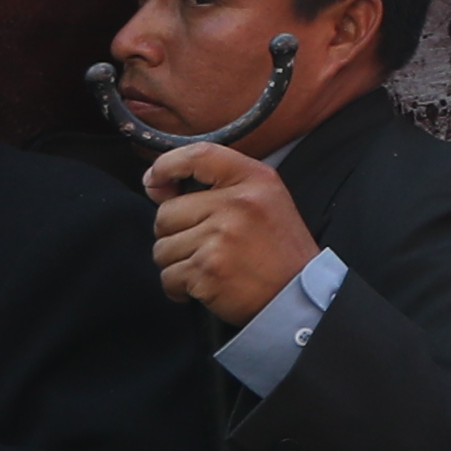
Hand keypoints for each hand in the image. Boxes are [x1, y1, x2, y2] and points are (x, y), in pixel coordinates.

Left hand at [145, 141, 324, 328]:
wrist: (296, 295)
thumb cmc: (277, 250)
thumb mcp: (264, 200)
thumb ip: (218, 186)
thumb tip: (155, 185)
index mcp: (253, 179)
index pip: (198, 155)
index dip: (166, 166)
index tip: (154, 182)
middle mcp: (237, 203)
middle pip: (167, 213)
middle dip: (174, 235)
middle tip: (204, 247)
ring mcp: (221, 237)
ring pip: (162, 248)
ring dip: (177, 264)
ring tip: (208, 267)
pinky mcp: (208, 269)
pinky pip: (168, 277)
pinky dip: (179, 288)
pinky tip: (205, 286)